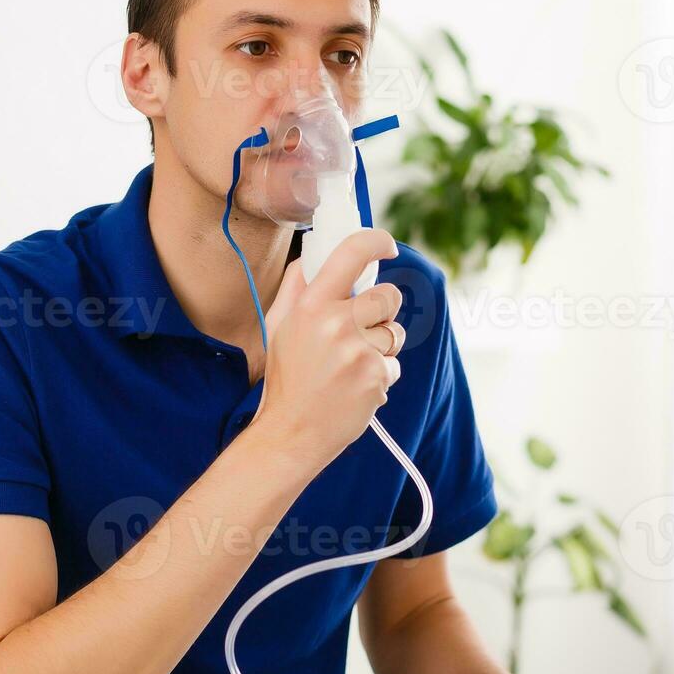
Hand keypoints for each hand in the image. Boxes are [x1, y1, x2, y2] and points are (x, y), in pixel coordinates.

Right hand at [253, 229, 403, 472]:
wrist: (291, 433)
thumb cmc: (286, 379)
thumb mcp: (279, 327)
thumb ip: (296, 288)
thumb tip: (312, 257)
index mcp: (311, 306)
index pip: (351, 253)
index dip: (376, 241)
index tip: (386, 245)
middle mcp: (337, 324)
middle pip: (388, 295)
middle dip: (382, 309)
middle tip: (360, 329)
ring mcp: (360, 352)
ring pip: (394, 333)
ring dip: (381, 346)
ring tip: (350, 366)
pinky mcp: (377, 377)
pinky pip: (393, 364)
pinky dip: (379, 375)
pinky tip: (354, 387)